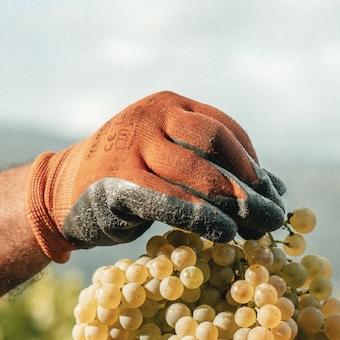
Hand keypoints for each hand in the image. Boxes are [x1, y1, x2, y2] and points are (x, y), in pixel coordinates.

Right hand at [25, 91, 285, 261]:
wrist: (62, 191)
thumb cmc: (128, 176)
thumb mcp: (169, 159)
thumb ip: (214, 168)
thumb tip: (277, 191)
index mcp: (169, 105)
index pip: (224, 129)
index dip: (253, 163)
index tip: (272, 194)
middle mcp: (151, 117)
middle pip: (214, 144)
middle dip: (248, 182)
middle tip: (274, 214)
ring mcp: (132, 146)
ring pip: (194, 172)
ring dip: (232, 202)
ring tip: (258, 228)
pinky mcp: (117, 180)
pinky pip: (167, 199)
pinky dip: (200, 216)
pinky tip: (224, 233)